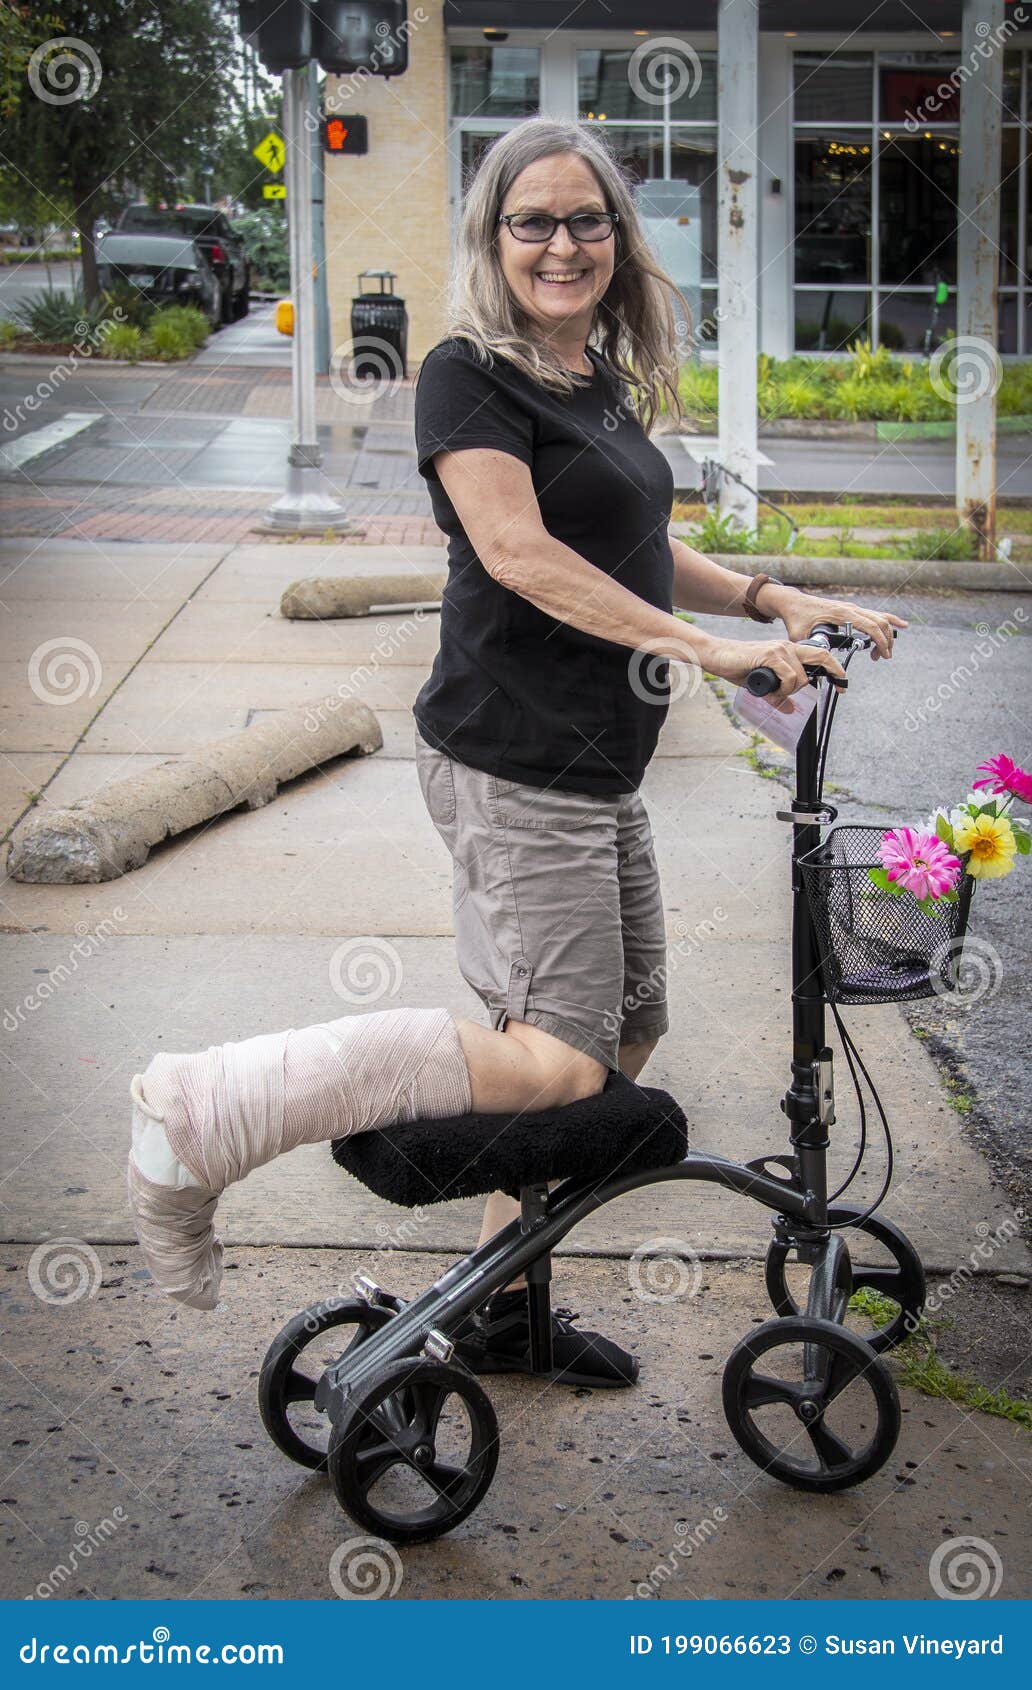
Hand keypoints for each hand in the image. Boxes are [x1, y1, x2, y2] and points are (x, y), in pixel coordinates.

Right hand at [701, 635, 846, 713]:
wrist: (717, 656)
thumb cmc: (737, 667)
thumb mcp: (763, 686)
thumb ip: (778, 695)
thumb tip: (791, 709)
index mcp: (788, 651)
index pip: (818, 656)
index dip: (834, 669)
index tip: (843, 685)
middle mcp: (787, 647)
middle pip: (821, 657)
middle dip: (835, 672)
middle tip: (841, 688)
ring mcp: (780, 649)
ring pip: (801, 677)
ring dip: (789, 691)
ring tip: (773, 694)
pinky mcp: (771, 654)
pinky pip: (789, 676)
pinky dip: (782, 689)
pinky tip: (770, 691)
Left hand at [774, 589, 906, 659]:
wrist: (794, 603)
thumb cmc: (796, 618)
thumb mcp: (799, 635)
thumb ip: (809, 647)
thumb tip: (817, 663)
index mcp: (841, 613)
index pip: (870, 625)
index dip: (880, 640)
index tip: (883, 655)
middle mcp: (850, 608)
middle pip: (879, 622)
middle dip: (886, 641)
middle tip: (882, 658)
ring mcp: (852, 608)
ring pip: (879, 618)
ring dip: (886, 635)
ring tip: (882, 654)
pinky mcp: (852, 610)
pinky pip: (875, 614)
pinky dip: (889, 620)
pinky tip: (902, 625)